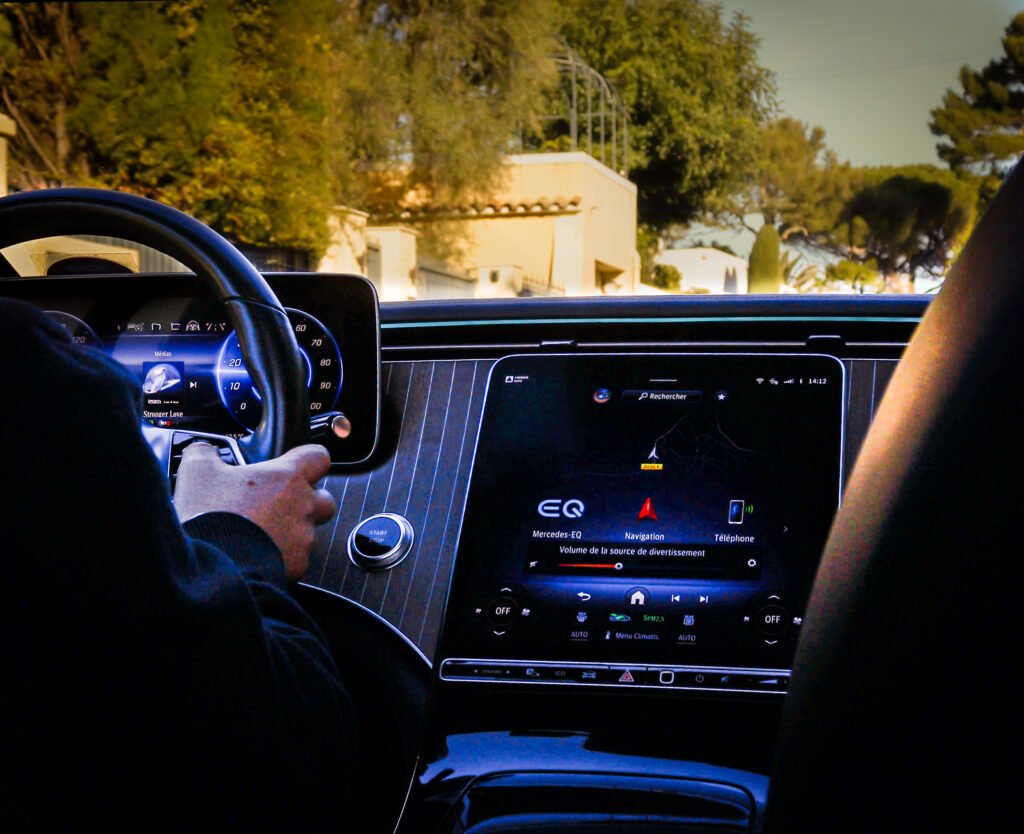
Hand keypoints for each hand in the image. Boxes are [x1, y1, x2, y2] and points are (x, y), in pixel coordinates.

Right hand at [174, 442, 336, 579]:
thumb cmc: (213, 516)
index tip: (297, 463)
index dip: (309, 459)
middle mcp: (303, 506)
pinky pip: (297, 559)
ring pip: (309, 532)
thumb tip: (202, 449)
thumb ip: (204, 453)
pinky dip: (282, 559)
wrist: (214, 566)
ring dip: (291, 532)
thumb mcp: (197, 472)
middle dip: (307, 501)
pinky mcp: (298, 565)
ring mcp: (304, 538)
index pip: (318, 456)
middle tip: (278, 505)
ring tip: (261, 534)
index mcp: (287, 477)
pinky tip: (258, 557)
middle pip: (324, 499)